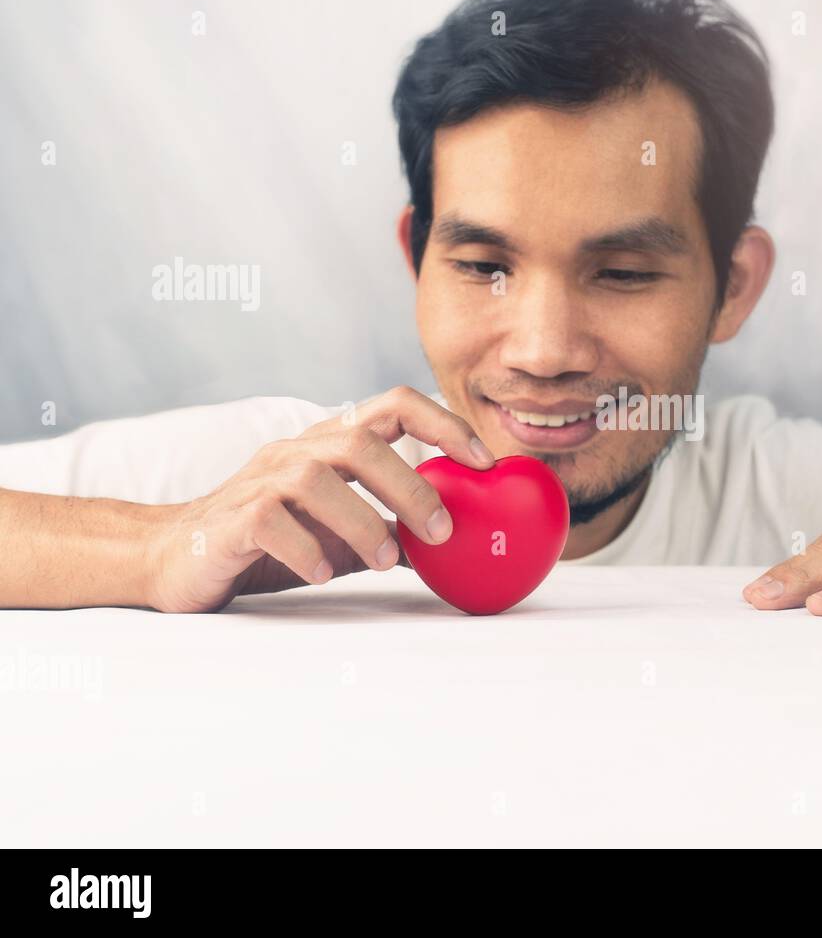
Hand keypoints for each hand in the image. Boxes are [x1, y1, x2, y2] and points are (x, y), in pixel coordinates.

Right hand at [146, 386, 494, 611]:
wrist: (176, 558)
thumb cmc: (270, 542)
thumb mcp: (341, 534)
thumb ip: (392, 532)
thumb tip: (460, 545)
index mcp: (330, 445)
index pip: (393, 405)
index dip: (444, 423)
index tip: (486, 461)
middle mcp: (296, 452)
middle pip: (359, 441)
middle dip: (409, 486)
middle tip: (442, 532)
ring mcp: (259, 481)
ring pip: (316, 479)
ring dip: (362, 522)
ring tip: (386, 562)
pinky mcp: (230, 519)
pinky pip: (271, 520)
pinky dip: (307, 548)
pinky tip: (326, 574)